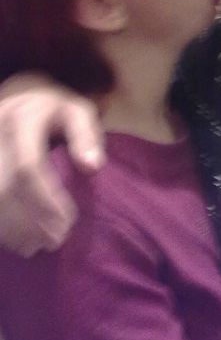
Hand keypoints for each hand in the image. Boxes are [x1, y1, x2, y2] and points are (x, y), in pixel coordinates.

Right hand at [0, 73, 105, 255]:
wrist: (21, 94)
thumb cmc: (57, 110)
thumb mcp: (79, 112)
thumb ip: (87, 135)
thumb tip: (93, 167)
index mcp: (22, 118)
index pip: (28, 166)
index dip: (46, 200)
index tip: (67, 223)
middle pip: (3, 188)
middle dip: (28, 221)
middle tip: (54, 241)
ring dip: (10, 228)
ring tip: (36, 246)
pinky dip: (0, 222)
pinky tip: (16, 238)